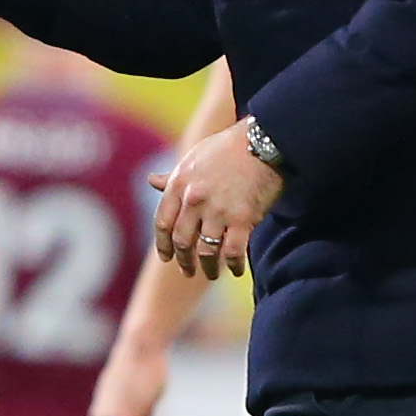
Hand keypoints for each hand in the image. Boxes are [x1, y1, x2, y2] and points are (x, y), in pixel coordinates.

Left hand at [150, 120, 280, 279]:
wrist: (263, 141)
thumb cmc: (228, 148)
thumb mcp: (194, 158)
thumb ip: (173, 176)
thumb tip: (152, 181)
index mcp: (179, 184)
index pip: (163, 223)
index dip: (163, 245)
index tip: (167, 258)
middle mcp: (194, 199)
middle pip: (182, 241)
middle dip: (184, 261)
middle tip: (188, 272)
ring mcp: (218, 210)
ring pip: (206, 250)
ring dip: (208, 267)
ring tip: (212, 274)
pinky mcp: (242, 218)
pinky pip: (232, 252)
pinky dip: (233, 265)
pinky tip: (237, 270)